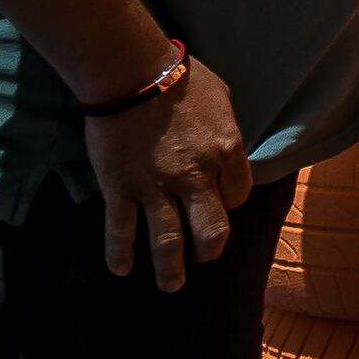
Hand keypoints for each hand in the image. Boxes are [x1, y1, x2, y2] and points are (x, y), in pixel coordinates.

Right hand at [87, 53, 248, 288]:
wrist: (133, 72)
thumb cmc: (181, 78)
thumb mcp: (222, 100)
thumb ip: (226, 132)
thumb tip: (229, 150)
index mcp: (227, 151)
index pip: (238, 196)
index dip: (229, 203)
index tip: (219, 204)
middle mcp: (197, 176)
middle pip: (211, 228)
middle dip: (209, 249)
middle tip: (203, 258)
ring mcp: (157, 185)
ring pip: (168, 239)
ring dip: (171, 268)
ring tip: (172, 285)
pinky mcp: (121, 187)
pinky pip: (121, 228)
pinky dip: (120, 253)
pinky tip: (121, 269)